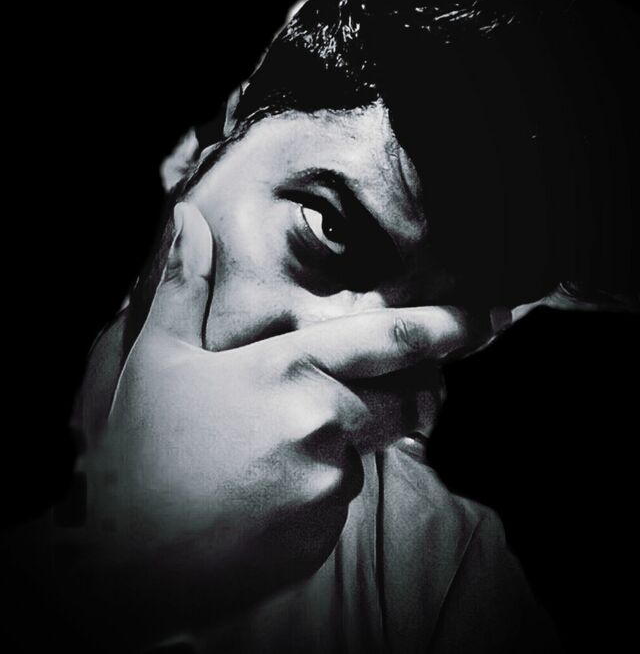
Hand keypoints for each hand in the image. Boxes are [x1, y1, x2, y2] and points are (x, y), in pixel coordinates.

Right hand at [72, 202, 501, 643]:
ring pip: (359, 452)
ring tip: (259, 460)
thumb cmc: (143, 449)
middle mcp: (321, 422)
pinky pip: (340, 499)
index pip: (388, 339)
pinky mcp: (325, 532)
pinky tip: (261, 496)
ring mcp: (328, 483)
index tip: (485, 317)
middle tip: (296, 413)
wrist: (125, 560)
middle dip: (370, 399)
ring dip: (331, 447)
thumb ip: (186, 286)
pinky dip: (315, 490)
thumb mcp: (157, 359)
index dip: (444, 325)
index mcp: (288, 369)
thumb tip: (190, 219)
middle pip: (386, 401)